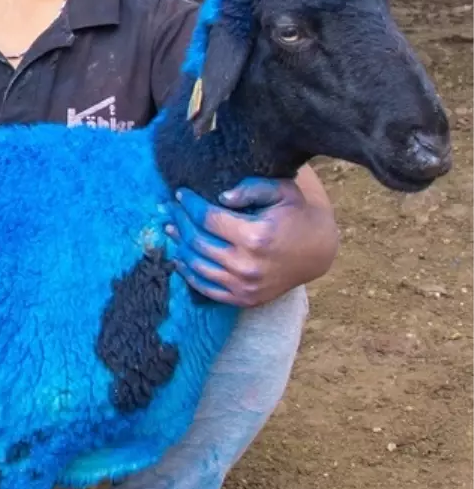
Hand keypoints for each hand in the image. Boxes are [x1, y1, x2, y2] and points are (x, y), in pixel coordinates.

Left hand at [167, 176, 335, 307]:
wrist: (317, 252)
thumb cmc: (296, 215)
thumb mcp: (282, 191)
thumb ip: (252, 189)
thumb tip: (221, 197)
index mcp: (255, 236)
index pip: (208, 218)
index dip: (190, 204)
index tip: (180, 194)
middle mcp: (247, 265)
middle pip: (198, 241)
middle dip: (179, 222)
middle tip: (170, 209)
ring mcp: (244, 286)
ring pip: (197, 265)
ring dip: (179, 246)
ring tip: (170, 230)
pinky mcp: (244, 299)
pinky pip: (206, 288)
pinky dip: (188, 273)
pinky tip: (179, 258)